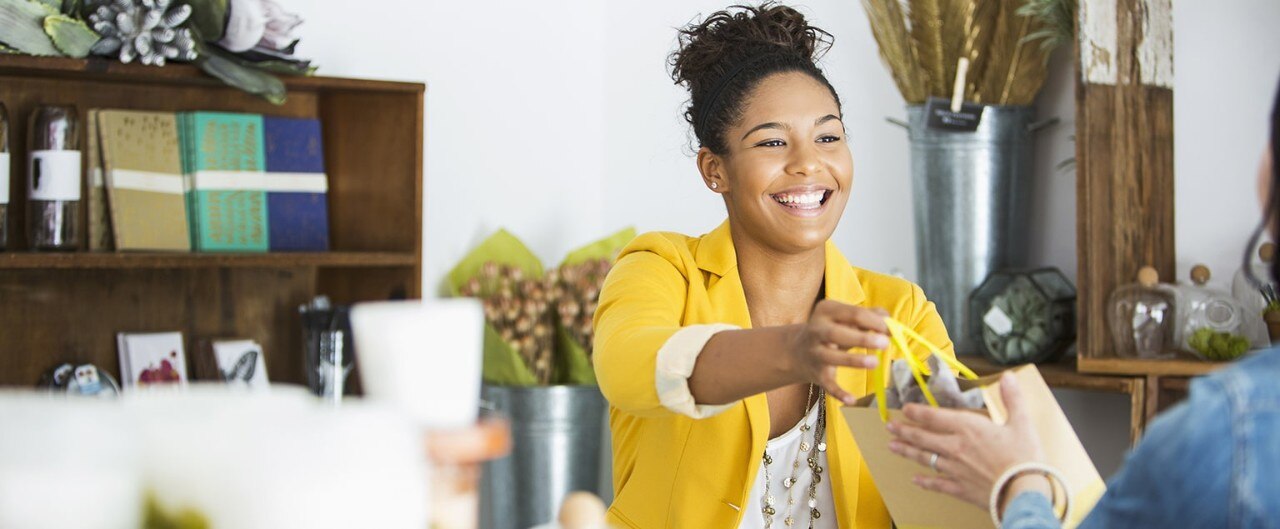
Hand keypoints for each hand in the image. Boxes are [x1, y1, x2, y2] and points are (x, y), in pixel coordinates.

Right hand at [787, 299, 887, 404]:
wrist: (799, 350)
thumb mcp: (846, 319)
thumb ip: (869, 316)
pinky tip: (852, 400)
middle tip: (885, 343)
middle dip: (862, 339)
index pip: (854, 314)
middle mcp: (816, 330)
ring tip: (875, 362)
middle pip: (838, 333)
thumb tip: (890, 322)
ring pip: (832, 357)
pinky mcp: (816, 374)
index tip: (892, 330)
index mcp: (826, 311)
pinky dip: (839, 392)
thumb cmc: (833, 331)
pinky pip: (828, 384)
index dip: (875, 322)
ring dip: (853, 360)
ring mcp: (815, 353)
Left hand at [886, 372, 1046, 509]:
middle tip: (890, 427)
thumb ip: (1013, 398)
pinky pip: (937, 484)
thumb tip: (1008, 376)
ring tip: (893, 447)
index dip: (917, 412)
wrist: (1024, 492)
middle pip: (923, 437)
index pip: (934, 417)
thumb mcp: (1022, 423)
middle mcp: (956, 447)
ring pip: (925, 458)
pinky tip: (915, 480)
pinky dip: (925, 482)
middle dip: (905, 431)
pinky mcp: (960, 488)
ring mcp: (955, 469)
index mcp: (968, 428)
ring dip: (907, 451)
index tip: (904, 409)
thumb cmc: (1024, 458)